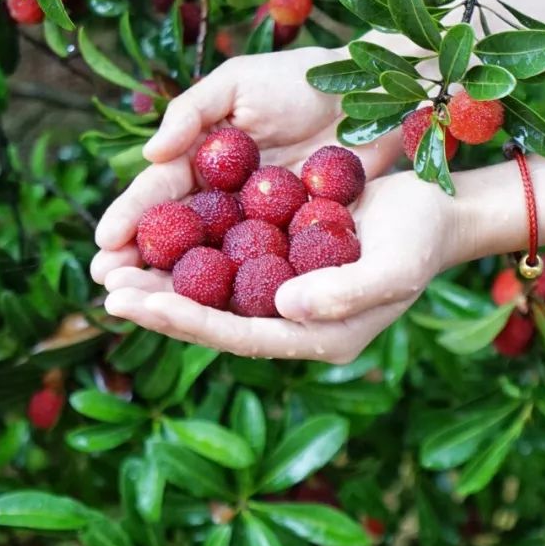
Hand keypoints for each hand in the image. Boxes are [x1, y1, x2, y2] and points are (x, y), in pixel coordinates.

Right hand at [90, 46, 403, 283]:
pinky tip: (211, 314)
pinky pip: (259, 269)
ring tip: (144, 309)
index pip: (158, 194)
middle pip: (175, 238)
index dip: (129, 218)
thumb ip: (190, 112)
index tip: (103, 245)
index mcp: (201, 160)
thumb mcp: (237, 82)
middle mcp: (223, 199)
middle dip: (139, 264)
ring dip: (176, 286)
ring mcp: (257, 225)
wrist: (370, 95)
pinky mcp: (293, 241)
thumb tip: (149, 154)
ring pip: (210, 262)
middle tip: (111, 289)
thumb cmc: (299, 80)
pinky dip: (234, 291)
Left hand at [101, 173, 471, 363]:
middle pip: (214, 317)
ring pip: (212, 288)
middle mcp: (291, 319)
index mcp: (316, 335)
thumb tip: (284, 307)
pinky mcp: (278, 255)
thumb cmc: (424, 239)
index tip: (138, 304)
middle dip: (158, 304)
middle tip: (106, 287)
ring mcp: (283, 288)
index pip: (240, 334)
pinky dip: (189, 245)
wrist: (438, 210)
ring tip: (110, 265)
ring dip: (162, 277)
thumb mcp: (394, 267)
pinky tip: (152, 228)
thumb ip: (344, 293)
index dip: (187, 321)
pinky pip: (226, 256)